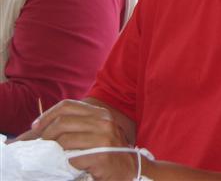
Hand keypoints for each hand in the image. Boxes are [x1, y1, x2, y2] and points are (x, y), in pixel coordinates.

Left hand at [17, 99, 136, 180]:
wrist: (130, 169)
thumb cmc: (108, 152)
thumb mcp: (96, 132)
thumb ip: (77, 125)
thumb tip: (39, 128)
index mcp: (100, 113)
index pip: (67, 105)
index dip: (47, 115)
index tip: (36, 127)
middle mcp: (104, 122)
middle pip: (63, 121)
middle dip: (45, 134)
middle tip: (39, 145)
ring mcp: (105, 138)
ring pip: (65, 139)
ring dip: (52, 150)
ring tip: (49, 155)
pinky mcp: (102, 156)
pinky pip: (72, 157)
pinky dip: (65, 162)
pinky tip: (67, 165)